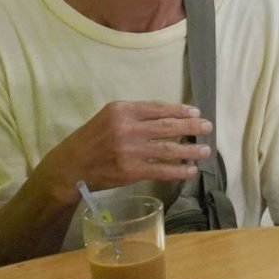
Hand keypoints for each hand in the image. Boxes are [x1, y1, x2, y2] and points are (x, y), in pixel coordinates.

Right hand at [40, 101, 211, 199]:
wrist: (70, 167)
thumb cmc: (89, 140)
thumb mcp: (107, 117)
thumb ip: (134, 115)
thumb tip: (167, 117)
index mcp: (121, 110)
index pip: (158, 107)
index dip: (180, 110)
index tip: (195, 111)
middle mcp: (127, 127)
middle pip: (167, 126)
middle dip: (191, 126)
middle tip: (208, 127)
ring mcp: (130, 150)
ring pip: (169, 148)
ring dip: (191, 149)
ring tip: (205, 150)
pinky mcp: (131, 171)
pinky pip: (162, 170)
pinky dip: (179, 170)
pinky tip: (190, 170)